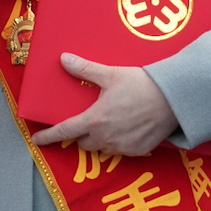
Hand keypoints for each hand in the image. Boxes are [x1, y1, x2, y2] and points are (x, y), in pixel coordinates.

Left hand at [30, 53, 178, 156]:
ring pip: (102, 147)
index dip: (48, 136)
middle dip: (81, 134)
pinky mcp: (138, 151)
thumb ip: (85, 70)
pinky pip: (121, 150)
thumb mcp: (110, 74)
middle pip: (83, 142)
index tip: (37, 139)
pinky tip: (126, 128)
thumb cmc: (141, 85)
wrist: (173, 99)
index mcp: (95, 120)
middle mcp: (106, 138)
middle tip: (88, 121)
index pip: (65, 131)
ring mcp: (122, 147)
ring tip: (109, 123)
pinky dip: (119, 142)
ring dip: (100, 139)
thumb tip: (64, 59)